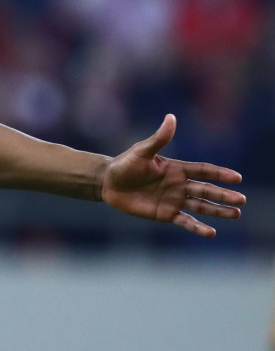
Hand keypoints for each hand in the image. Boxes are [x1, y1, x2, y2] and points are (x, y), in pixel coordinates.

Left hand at [100, 114, 244, 236]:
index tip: (237, 178)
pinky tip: (211, 232)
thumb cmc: (124, 165)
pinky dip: (198, 227)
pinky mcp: (165, 214)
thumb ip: (159, 139)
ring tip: (236, 214)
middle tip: (241, 201)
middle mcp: (179, 185)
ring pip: (201, 206)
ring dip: (218, 211)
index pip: (204, 170)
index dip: (220, 174)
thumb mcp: (142, 151)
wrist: (108, 183)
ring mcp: (174, 200)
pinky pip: (185, 221)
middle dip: (224, 195)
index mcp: (177, 169)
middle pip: (206, 190)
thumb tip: (171, 117)